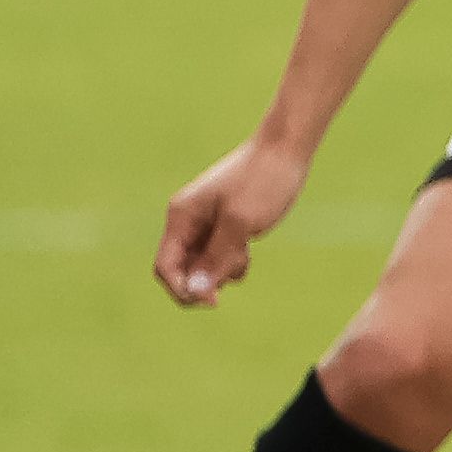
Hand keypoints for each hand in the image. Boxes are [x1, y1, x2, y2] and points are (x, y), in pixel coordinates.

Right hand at [152, 130, 313, 306]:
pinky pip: (219, 258)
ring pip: (203, 267)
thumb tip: (196, 292)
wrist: (286, 151)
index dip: (183, 289)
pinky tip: (248, 250)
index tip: (212, 300)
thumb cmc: (262, 181)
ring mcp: (206, 225)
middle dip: (205, 280)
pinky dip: (232, 262)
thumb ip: (216, 257)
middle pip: (182, 271)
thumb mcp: (240, 222)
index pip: (165, 267)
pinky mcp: (225, 227)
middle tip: (235, 271)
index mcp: (181, 217)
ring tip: (244, 254)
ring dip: (222, 272)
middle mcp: (188, 222)